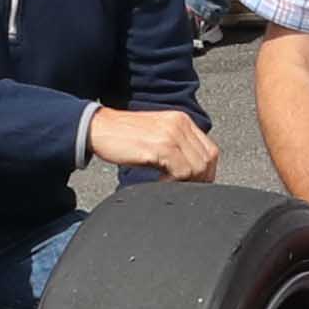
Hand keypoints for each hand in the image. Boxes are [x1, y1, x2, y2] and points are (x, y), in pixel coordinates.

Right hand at [88, 106, 220, 182]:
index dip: (208, 171)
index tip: (198, 184)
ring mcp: (171, 135)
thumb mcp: (157, 134)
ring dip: (187, 182)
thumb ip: (176, 145)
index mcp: (182, 120)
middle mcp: (180, 125)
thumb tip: (192, 170)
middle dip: (200, 180)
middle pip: (207, 160)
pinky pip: (181, 171)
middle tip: (184, 188)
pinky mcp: (160, 147)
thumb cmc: (124, 135)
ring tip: (169, 185)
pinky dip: (174, 183)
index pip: (210, 149)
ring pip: (197, 167)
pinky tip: (159, 183)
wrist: (99, 127)